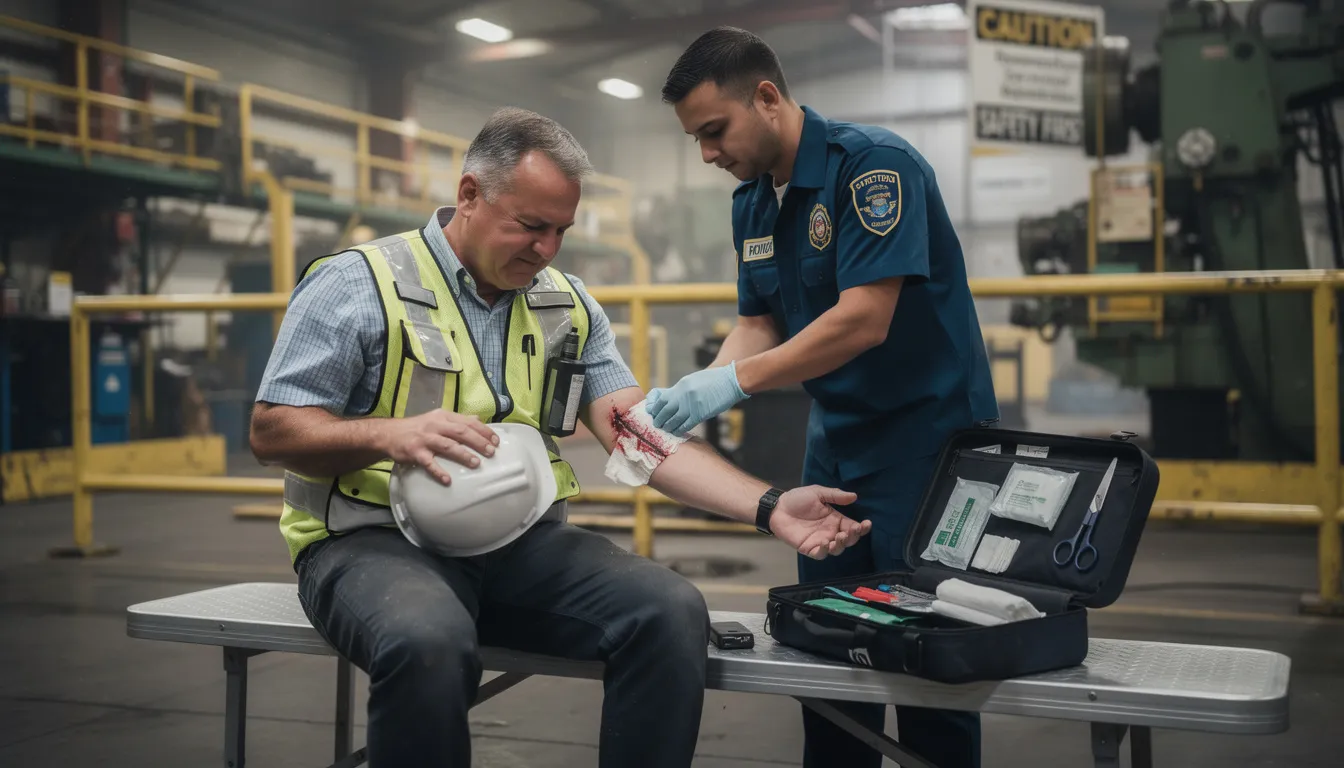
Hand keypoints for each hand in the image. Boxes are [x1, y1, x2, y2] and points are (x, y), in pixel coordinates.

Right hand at [377, 409, 500, 484]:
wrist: (389, 434)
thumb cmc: (417, 427)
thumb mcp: (438, 418)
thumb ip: (457, 420)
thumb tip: (478, 419)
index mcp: (443, 416)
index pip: (468, 421)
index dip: (483, 430)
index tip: (496, 440)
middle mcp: (435, 426)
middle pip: (461, 432)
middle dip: (478, 442)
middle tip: (491, 452)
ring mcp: (425, 439)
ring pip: (447, 446)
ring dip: (463, 454)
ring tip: (476, 463)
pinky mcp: (415, 452)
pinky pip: (428, 463)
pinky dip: (438, 471)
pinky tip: (447, 480)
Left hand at [645, 362, 747, 434]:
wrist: (730, 381)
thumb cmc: (713, 380)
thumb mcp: (693, 380)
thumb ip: (681, 390)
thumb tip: (671, 400)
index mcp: (681, 385)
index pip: (662, 399)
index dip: (656, 408)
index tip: (654, 413)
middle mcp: (683, 395)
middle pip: (665, 411)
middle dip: (659, 419)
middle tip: (657, 425)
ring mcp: (691, 405)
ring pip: (674, 420)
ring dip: (668, 426)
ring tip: (666, 429)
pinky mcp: (700, 414)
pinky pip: (686, 425)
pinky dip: (680, 430)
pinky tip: (677, 431)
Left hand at [769, 486, 870, 559]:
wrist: (777, 507)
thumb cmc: (797, 499)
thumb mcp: (818, 493)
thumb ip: (835, 496)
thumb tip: (854, 496)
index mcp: (835, 519)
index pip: (853, 526)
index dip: (862, 527)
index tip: (867, 524)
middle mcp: (830, 532)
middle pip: (848, 540)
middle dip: (853, 537)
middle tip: (850, 531)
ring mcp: (820, 541)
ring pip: (837, 549)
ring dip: (841, 545)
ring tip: (839, 537)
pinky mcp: (809, 548)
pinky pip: (820, 554)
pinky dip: (825, 551)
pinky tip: (825, 543)